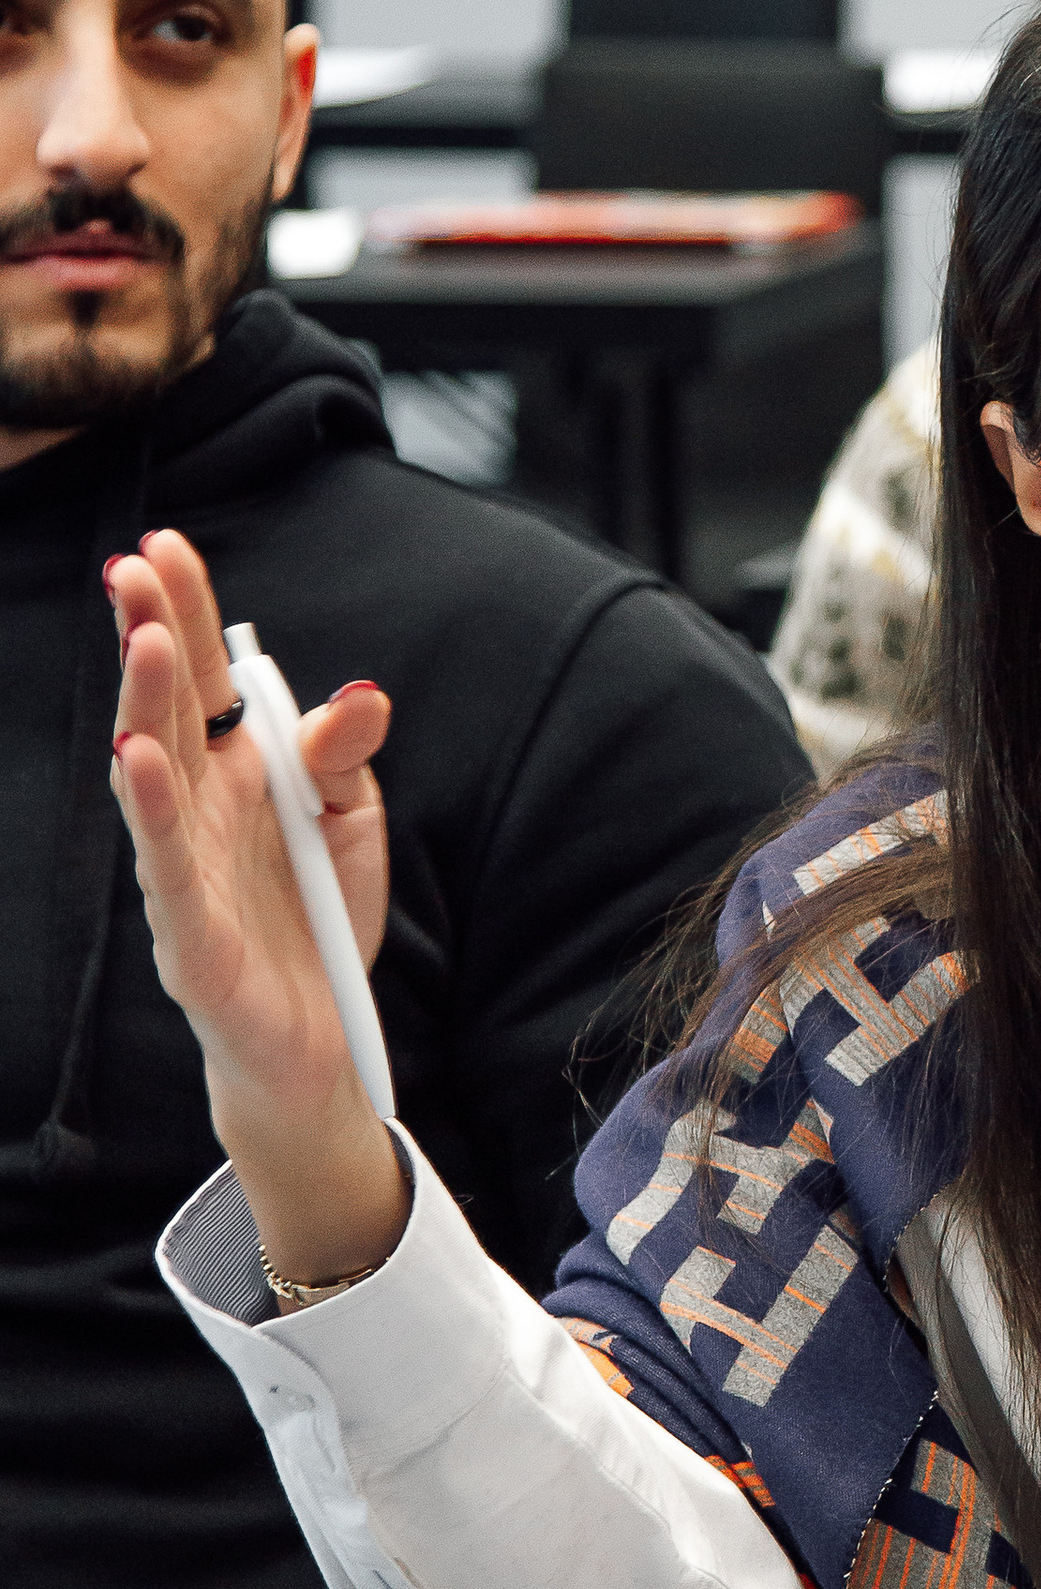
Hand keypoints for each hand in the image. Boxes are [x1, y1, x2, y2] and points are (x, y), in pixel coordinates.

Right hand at [106, 526, 408, 1286]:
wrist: (321, 1044)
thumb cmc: (322, 922)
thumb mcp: (353, 822)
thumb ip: (346, 756)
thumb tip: (361, 694)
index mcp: (236, 774)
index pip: (208, 681)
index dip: (187, 614)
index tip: (166, 544)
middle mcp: (198, 811)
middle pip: (169, 711)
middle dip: (152, 635)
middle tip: (132, 564)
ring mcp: (184, 870)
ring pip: (154, 774)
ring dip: (146, 704)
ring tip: (144, 640)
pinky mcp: (189, 933)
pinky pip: (164, 862)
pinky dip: (151, 808)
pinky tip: (136, 756)